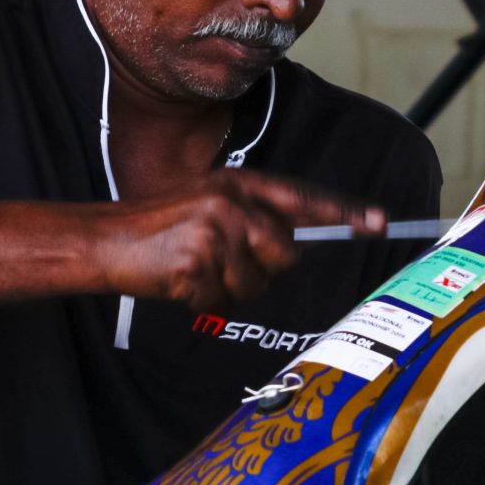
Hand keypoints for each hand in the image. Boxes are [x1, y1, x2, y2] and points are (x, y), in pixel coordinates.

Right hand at [91, 172, 382, 309]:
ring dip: (228, 289)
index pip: (302, 197)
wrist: (105, 239)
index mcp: (237, 183)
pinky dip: (203, 301)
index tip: (380, 222)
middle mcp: (230, 202)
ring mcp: (213, 232)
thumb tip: (295, 246)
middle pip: (285, 253)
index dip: (344, 212)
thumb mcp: (208, 204)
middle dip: (263, 269)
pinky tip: (181, 282)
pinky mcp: (195, 263)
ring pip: (254, 283)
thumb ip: (251, 217)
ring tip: (196, 270)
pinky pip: (222, 300)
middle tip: (224, 264)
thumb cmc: (160, 229)